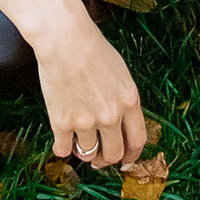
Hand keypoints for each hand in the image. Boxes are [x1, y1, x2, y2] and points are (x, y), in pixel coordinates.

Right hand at [32, 1, 148, 171]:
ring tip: (78, 143)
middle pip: (114, 154)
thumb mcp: (120, 73)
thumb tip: (121, 122)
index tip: (125, 161)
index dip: (132, 156)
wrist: (64, 38)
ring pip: (88, 155)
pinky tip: (61, 142)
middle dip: (106, 160)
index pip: (138, 141)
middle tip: (99, 158)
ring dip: (84, 153)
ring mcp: (86, 121)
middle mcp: (111, 116)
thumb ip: (123, 100)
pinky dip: (62, 149)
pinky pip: (63, 150)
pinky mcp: (62, 122)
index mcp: (129, 101)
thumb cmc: (92, 48)